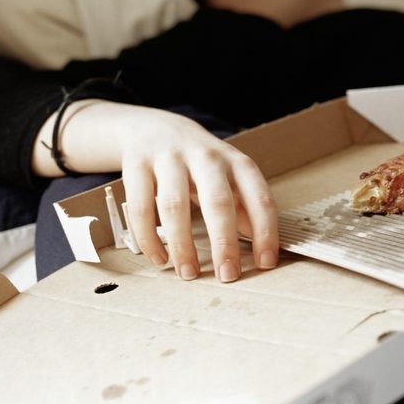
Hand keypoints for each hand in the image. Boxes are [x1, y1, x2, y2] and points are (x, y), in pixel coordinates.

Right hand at [34, 100, 278, 280]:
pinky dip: (149, 237)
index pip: (259, 198)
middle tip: (228, 276)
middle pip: (218, 202)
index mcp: (236, 162)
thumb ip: (244, 208)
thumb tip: (262, 246)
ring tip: (188, 273)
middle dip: (224, 242)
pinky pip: (141, 207)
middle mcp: (206, 156)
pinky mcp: (137, 164)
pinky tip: (159, 258)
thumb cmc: (199, 163)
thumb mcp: (229, 178)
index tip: (266, 262)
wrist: (155, 127)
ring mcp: (169, 158)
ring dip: (182, 245)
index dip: (266, 231)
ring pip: (174, 206)